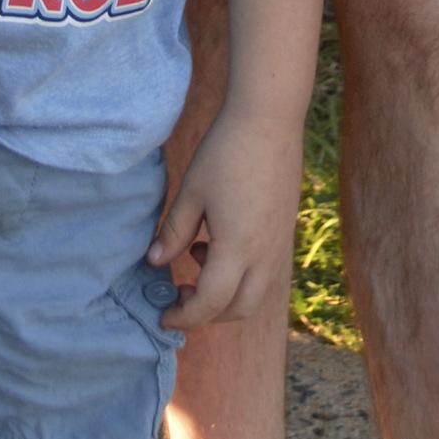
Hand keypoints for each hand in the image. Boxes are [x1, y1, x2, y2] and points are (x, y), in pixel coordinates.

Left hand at [148, 109, 303, 334]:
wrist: (269, 121)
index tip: (163, 315)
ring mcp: (280, 247)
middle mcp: (265, 257)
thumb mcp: (191, 191)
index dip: (184, 316)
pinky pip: (264, 275)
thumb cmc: (226, 152)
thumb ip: (173, 232)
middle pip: (237, 310)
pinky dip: (240, 276)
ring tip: (196, 255)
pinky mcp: (285, 234)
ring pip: (254, 295)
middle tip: (179, 294)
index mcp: (237, 250)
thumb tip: (154, 262)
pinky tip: (219, 242)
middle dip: (206, 313)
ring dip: (224, 295)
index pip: (210, 304)